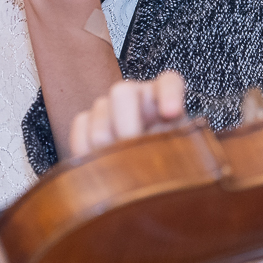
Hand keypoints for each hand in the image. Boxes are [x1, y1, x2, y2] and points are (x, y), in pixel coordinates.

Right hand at [69, 71, 187, 159]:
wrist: (145, 179)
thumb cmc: (168, 167)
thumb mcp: (181, 160)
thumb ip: (178, 153)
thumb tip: (169, 166)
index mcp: (165, 101)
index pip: (169, 83)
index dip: (169, 93)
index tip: (171, 113)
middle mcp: (137, 98)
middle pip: (123, 92)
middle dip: (126, 124)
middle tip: (131, 150)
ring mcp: (112, 107)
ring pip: (100, 108)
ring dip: (106, 141)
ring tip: (117, 167)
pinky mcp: (90, 122)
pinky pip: (81, 123)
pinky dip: (86, 145)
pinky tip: (97, 164)